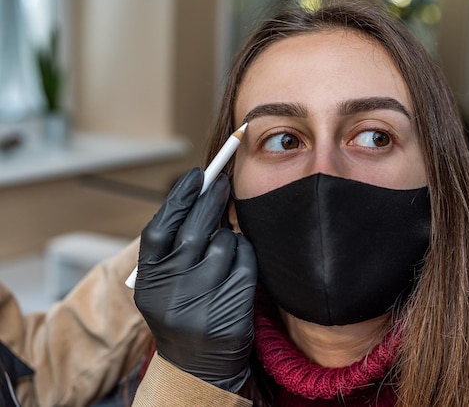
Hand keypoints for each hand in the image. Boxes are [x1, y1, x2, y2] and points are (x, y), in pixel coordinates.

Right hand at [134, 168, 256, 391]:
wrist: (197, 367)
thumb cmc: (184, 311)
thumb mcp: (166, 284)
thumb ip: (175, 247)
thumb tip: (200, 194)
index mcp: (148, 283)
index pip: (158, 230)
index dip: (177, 199)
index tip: (195, 176)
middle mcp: (170, 293)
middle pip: (193, 233)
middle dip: (210, 201)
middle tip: (221, 182)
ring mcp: (199, 305)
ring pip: (224, 245)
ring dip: (229, 236)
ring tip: (225, 244)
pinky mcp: (229, 313)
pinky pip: (246, 264)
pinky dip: (246, 254)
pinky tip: (240, 260)